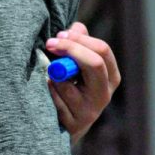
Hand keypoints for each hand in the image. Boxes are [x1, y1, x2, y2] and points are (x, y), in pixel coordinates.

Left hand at [46, 22, 119, 139]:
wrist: (59, 127)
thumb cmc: (68, 89)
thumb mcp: (77, 68)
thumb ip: (79, 45)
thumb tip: (76, 27)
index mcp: (110, 77)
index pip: (102, 51)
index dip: (79, 39)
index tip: (59, 34)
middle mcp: (104, 94)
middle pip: (94, 63)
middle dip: (69, 48)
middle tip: (49, 43)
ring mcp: (90, 110)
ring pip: (68, 82)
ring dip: (52, 73)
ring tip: (47, 75)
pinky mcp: (73, 123)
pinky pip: (54, 99)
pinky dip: (46, 90)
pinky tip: (44, 91)